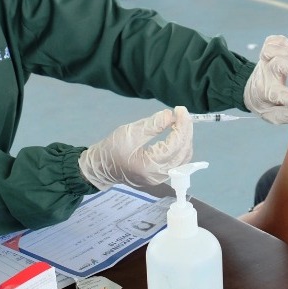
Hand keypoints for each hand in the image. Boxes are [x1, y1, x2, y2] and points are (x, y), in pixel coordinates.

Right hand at [78, 107, 192, 189]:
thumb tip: (170, 115)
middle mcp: (158, 175)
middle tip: (182, 113)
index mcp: (149, 166)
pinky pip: (178, 162)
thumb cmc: (112, 149)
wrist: (101, 167)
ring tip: (181, 122)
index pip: (174, 145)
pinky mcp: (160, 177)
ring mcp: (160, 178)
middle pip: (183, 153)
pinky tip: (178, 135)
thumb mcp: (129, 132)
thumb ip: (152, 125)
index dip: (181, 126)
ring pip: (183, 159)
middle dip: (186, 131)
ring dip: (186, 139)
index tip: (180, 110)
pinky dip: (181, 147)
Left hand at [244, 35, 287, 123]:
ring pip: (275, 51)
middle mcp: (265, 75)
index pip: (284, 96)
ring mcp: (264, 62)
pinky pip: (272, 40)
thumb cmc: (265, 105)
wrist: (248, 92)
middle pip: (279, 63)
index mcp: (267, 93)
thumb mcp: (272, 117)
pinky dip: (283, 42)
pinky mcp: (265, 53)